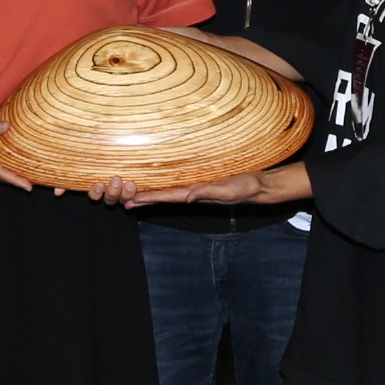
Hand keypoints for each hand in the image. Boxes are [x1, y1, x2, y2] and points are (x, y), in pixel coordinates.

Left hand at [119, 162, 308, 208]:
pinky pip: (181, 185)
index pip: (169, 197)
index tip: (133, 201)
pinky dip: (168, 187)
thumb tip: (188, 197)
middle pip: (165, 196)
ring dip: (154, 194)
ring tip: (135, 195)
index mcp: (198, 194)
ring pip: (171, 192)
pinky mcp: (204, 183)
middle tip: (124, 201)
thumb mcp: (229, 189)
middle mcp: (195, 193)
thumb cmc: (246, 187)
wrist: (260, 186)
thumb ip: (209, 192)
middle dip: (146, 199)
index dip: (151, 198)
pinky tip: (161, 185)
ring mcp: (199, 188)